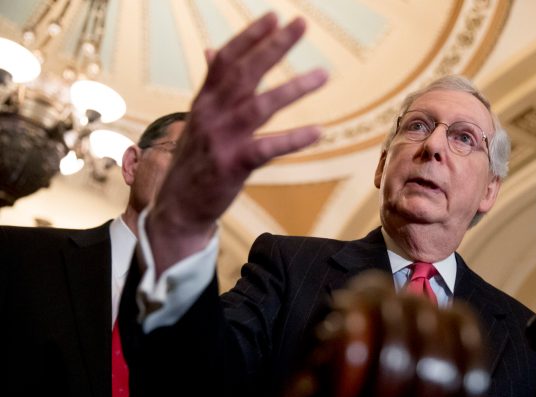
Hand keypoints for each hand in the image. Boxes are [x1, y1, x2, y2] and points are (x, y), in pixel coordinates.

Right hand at [147, 12, 327, 273]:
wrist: (178, 205)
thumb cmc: (195, 160)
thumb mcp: (200, 118)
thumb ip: (212, 86)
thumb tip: (211, 51)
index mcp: (204, 100)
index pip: (226, 58)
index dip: (250, 36)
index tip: (275, 16)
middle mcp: (211, 114)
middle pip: (243, 72)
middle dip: (273, 46)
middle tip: (301, 25)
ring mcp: (221, 140)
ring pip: (258, 106)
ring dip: (293, 89)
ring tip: (323, 75)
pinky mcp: (232, 166)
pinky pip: (266, 149)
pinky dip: (293, 139)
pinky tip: (318, 131)